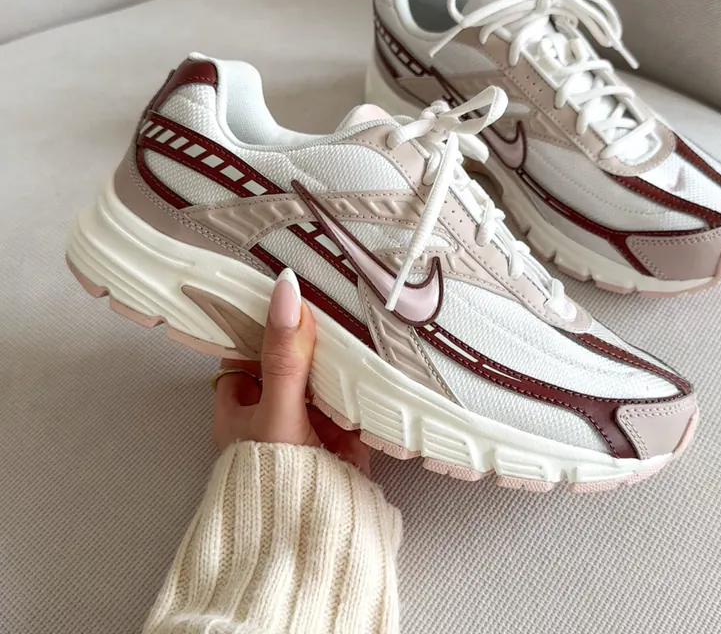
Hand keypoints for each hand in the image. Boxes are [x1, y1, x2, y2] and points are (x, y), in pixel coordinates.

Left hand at [211, 269, 369, 474]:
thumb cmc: (276, 480)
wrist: (317, 542)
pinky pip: (351, 396)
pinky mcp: (342, 435)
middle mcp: (272, 409)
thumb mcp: (278, 409)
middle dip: (309, 333)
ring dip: (338, 354)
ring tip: (357, 313)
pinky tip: (375, 355)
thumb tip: (285, 291)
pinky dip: (362, 380)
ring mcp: (307, 421)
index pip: (247, 345)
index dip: (263, 316)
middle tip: (330, 291)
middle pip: (290, 356)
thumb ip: (285, 354)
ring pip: (321, 373)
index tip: (285, 284)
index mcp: (239, 403)